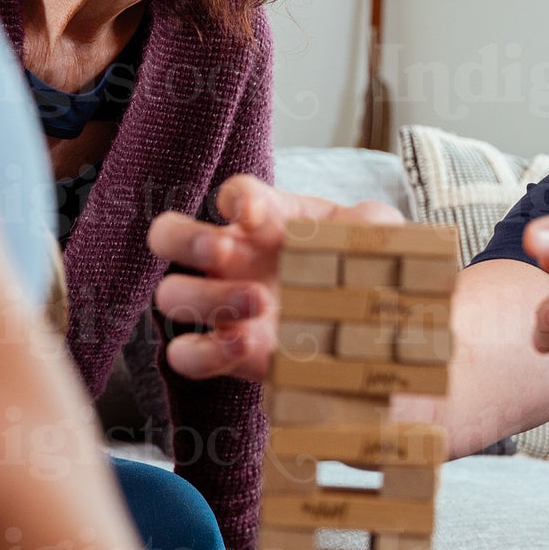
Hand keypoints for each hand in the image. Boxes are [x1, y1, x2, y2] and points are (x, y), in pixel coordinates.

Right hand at [149, 176, 401, 382]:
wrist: (380, 342)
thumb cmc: (368, 278)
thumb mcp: (380, 242)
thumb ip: (373, 222)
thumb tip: (363, 221)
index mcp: (266, 223)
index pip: (235, 194)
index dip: (236, 196)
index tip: (254, 211)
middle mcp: (234, 260)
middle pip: (168, 235)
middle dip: (187, 238)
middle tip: (224, 248)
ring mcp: (225, 308)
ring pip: (170, 296)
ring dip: (203, 297)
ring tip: (258, 302)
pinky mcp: (229, 355)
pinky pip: (186, 355)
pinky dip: (206, 351)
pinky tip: (245, 343)